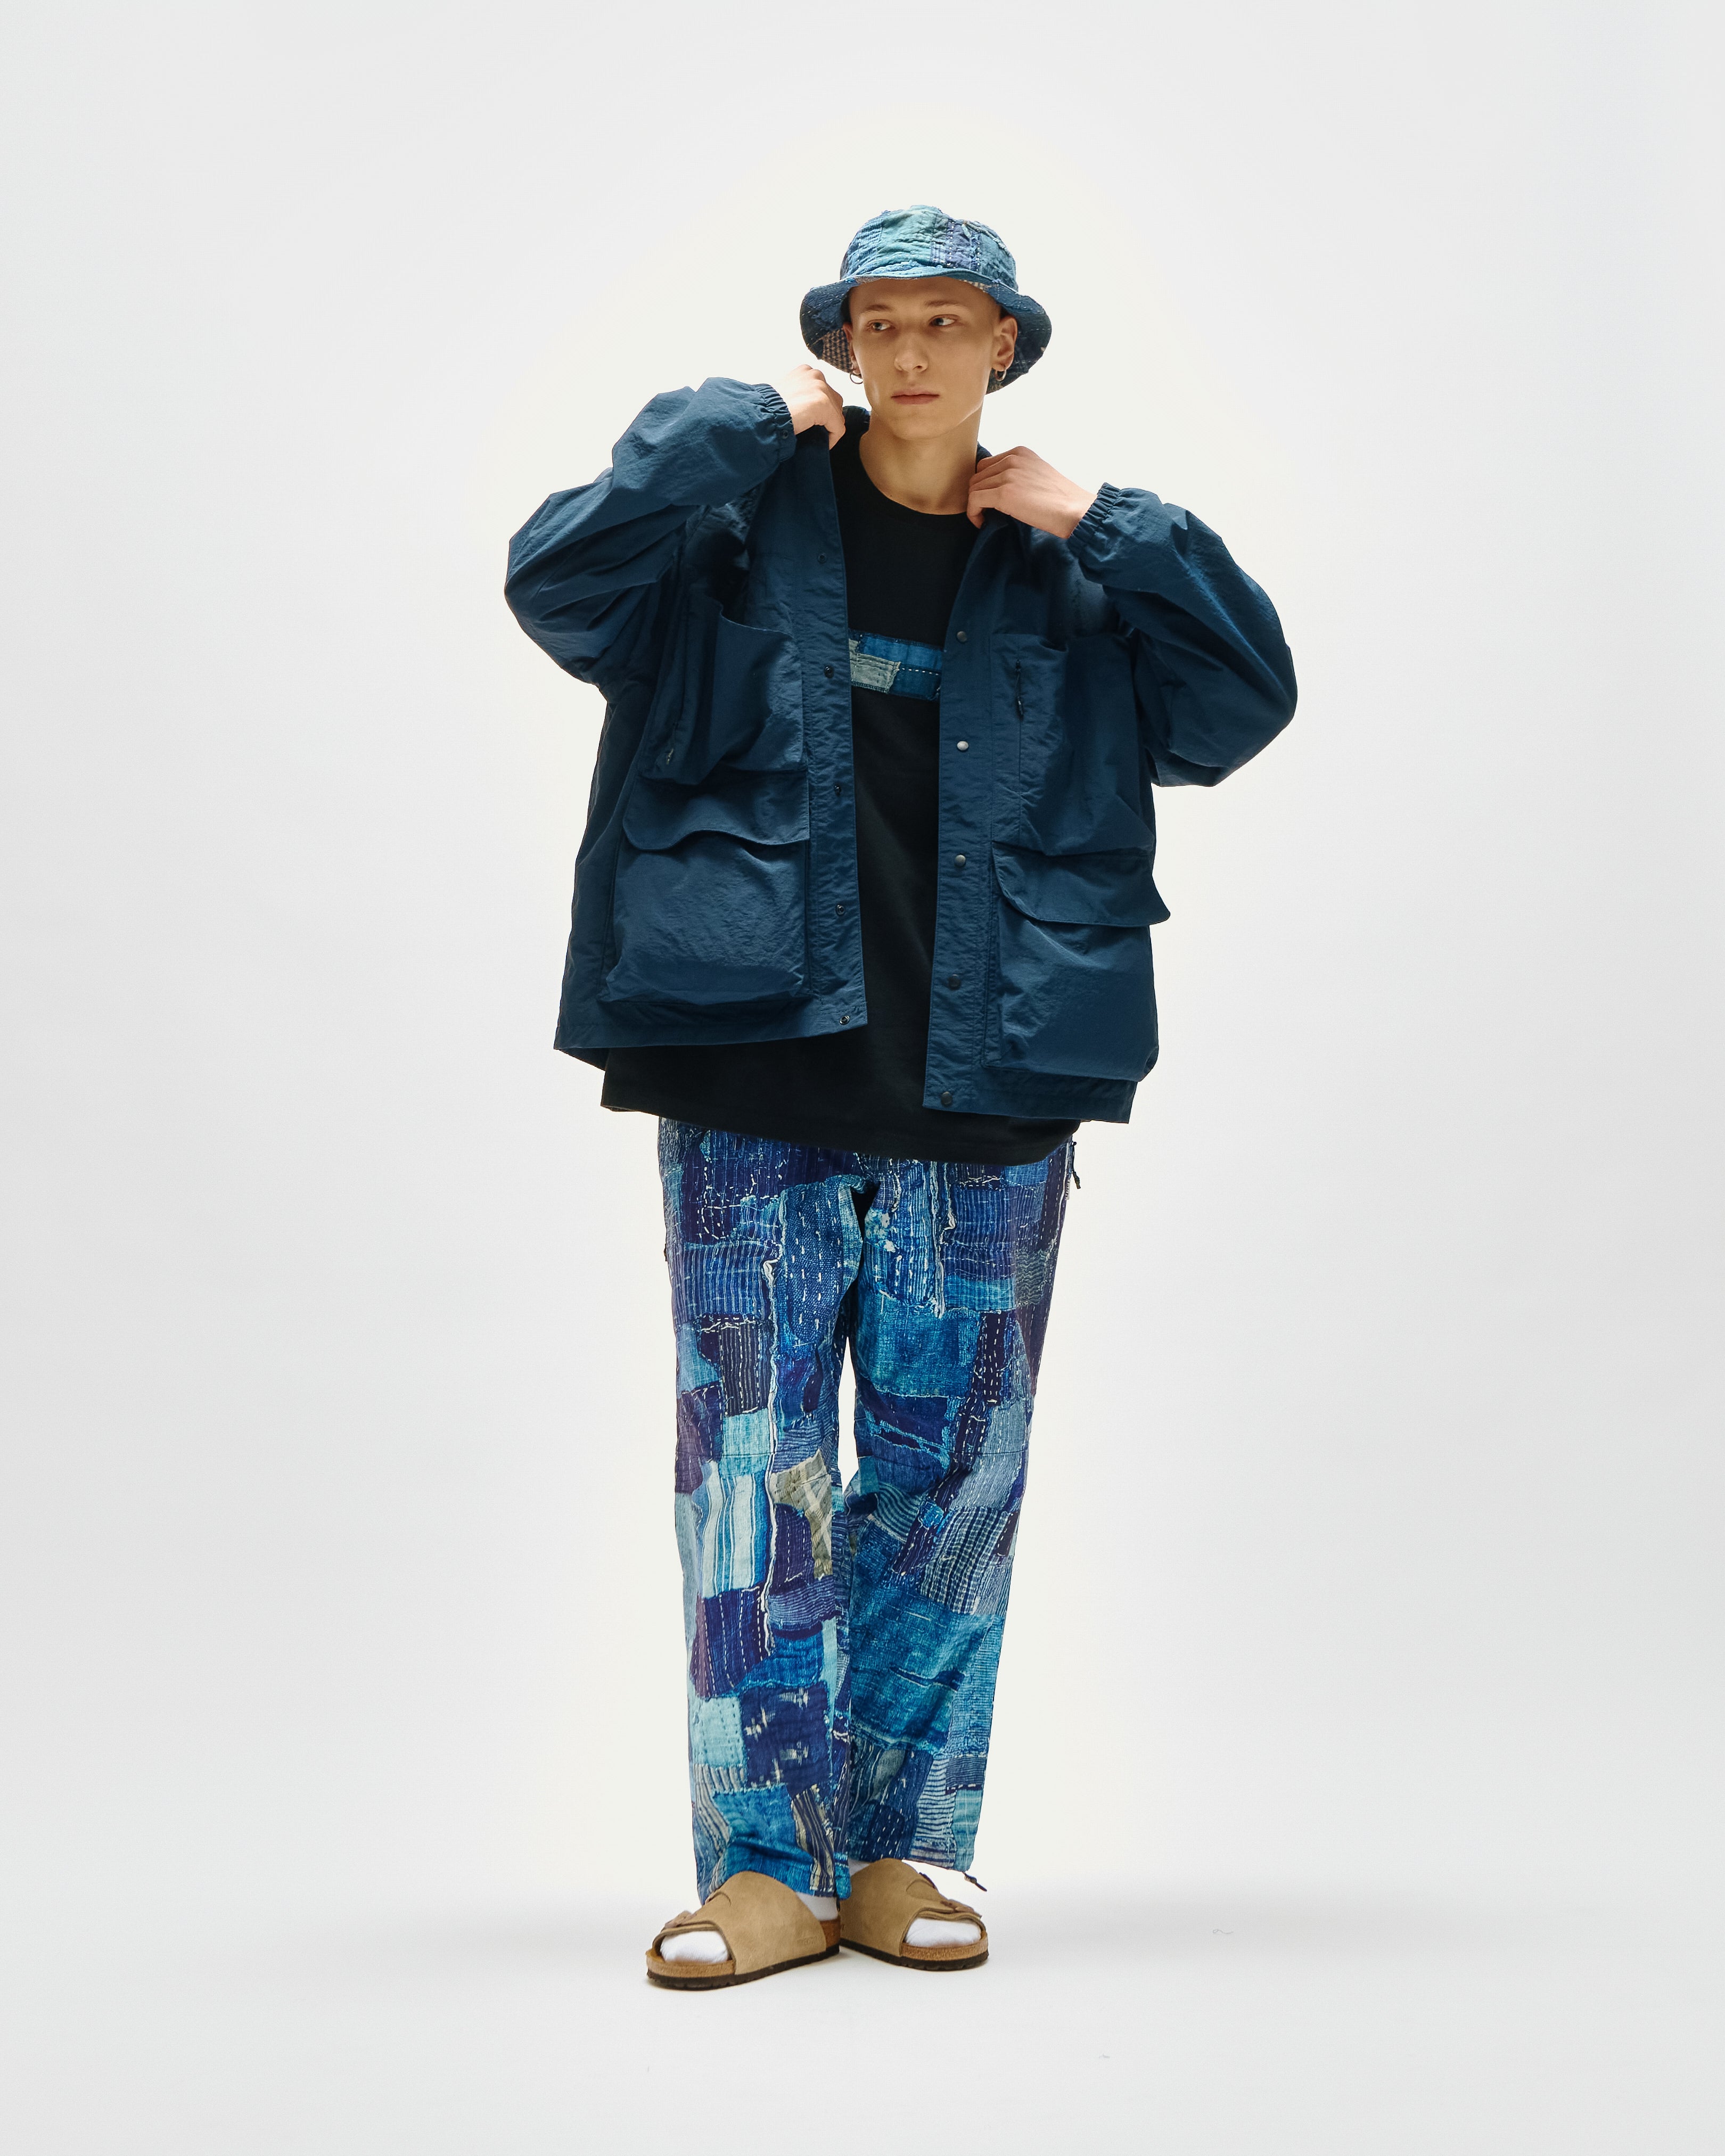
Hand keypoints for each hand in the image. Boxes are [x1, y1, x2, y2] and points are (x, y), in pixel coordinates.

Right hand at [772, 363, 845, 450]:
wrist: (761, 414)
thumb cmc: (765, 408)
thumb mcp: (785, 395)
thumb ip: (799, 396)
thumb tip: (807, 411)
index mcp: (805, 371)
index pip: (825, 392)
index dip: (822, 412)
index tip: (814, 425)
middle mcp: (815, 375)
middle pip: (835, 402)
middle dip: (828, 419)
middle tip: (817, 433)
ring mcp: (821, 388)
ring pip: (837, 415)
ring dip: (829, 429)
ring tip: (818, 439)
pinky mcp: (824, 404)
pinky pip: (838, 428)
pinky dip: (832, 439)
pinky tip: (822, 445)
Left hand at [967, 446, 1095, 535]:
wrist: (1074, 510)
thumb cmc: (1060, 499)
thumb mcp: (1037, 474)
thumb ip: (1018, 473)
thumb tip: (996, 487)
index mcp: (1020, 452)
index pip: (987, 465)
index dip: (984, 484)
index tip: (990, 500)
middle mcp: (1012, 459)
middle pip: (978, 476)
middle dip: (978, 495)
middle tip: (986, 511)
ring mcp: (1007, 475)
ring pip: (974, 488)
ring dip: (976, 506)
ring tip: (985, 519)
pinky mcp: (1003, 493)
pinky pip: (974, 501)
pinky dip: (973, 514)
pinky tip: (982, 523)